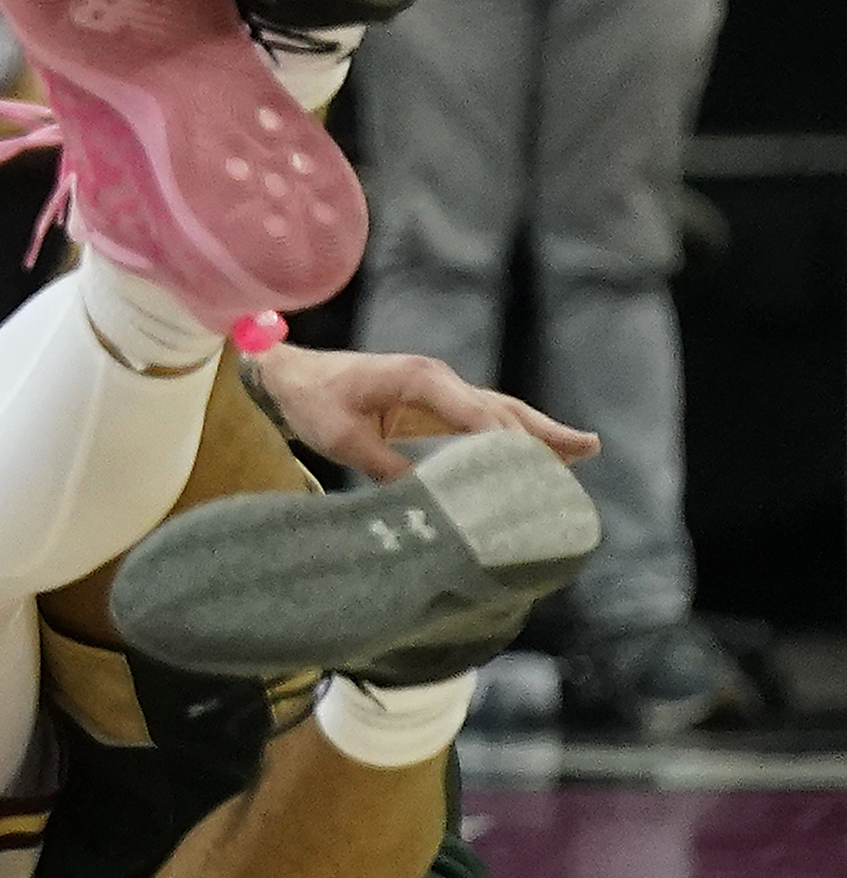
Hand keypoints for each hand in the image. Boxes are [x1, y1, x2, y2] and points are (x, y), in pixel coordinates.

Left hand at [252, 345, 598, 481]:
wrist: (292, 376)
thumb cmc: (314, 402)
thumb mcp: (345, 441)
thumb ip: (387, 469)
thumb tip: (429, 501)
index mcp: (418, 379)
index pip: (476, 413)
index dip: (506, 444)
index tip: (535, 471)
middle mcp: (439, 377)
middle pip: (499, 411)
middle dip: (538, 439)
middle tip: (579, 466)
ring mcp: (441, 386)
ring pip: (501, 410)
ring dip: (540, 431)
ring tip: (586, 448)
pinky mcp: (437, 400)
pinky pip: (485, 415)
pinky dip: (516, 431)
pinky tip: (546, 445)